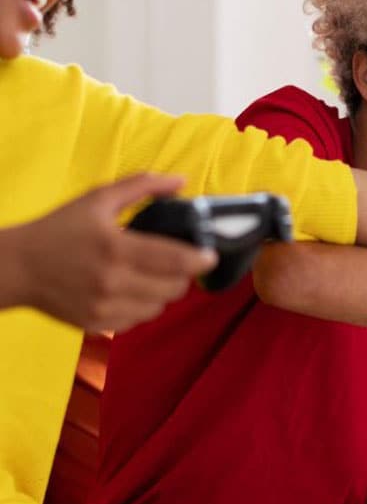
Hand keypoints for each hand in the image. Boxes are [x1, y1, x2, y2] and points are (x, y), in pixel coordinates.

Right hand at [11, 174, 216, 331]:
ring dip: (163, 292)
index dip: (200, 260)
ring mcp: (104, 307)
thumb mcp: (97, 199)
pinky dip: (142, 306)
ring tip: (150, 275)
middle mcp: (112, 281)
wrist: (16, 267)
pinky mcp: (97, 324)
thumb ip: (142, 186)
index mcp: (116, 248)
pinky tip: (130, 290)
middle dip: (182, 275)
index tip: (209, 255)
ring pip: (160, 307)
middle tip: (175, 263)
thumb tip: (181, 180)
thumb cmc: (59, 229)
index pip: (176, 261)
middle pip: (174, 287)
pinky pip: (138, 320)